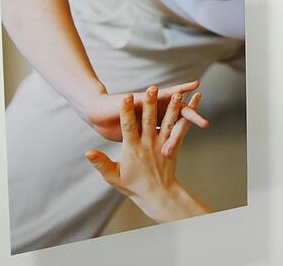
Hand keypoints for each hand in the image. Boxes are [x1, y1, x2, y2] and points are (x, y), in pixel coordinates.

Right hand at [85, 86, 210, 222]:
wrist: (157, 194)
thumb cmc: (132, 185)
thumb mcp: (113, 176)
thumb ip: (101, 163)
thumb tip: (87, 152)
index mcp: (133, 149)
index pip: (128, 127)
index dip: (126, 112)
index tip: (125, 98)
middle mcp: (149, 144)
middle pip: (150, 120)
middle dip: (151, 103)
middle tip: (152, 88)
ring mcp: (163, 144)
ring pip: (169, 122)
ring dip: (173, 107)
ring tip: (178, 93)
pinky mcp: (173, 145)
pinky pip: (182, 129)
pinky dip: (188, 116)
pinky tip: (195, 104)